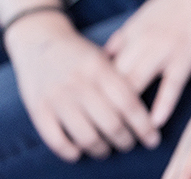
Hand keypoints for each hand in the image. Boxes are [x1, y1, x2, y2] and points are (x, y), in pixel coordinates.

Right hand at [2, 10, 159, 160]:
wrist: (39, 39)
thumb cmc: (80, 52)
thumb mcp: (103, 56)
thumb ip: (121, 78)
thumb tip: (145, 106)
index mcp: (100, 69)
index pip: (128, 103)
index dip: (143, 125)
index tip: (152, 138)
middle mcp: (80, 84)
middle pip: (110, 123)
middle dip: (125, 140)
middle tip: (130, 145)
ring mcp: (57, 98)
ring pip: (85, 136)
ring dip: (100, 149)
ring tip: (107, 151)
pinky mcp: (38, 109)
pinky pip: (55, 139)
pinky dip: (69, 151)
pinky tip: (79, 152)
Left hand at [104, 0, 190, 127]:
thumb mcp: (153, 7)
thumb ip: (135, 30)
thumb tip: (118, 48)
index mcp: (132, 28)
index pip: (100, 65)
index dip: (92, 87)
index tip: (90, 105)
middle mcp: (141, 40)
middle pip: (110, 80)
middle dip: (102, 106)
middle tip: (101, 128)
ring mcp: (163, 48)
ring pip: (133, 86)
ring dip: (127, 114)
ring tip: (124, 136)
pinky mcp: (187, 53)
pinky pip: (169, 85)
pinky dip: (161, 106)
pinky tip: (156, 123)